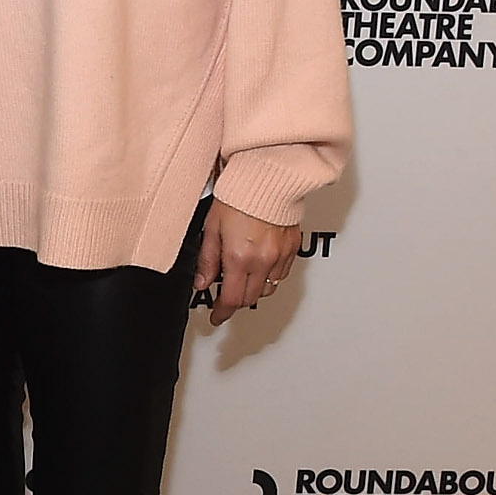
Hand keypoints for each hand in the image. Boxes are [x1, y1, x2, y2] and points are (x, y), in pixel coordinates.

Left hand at [197, 200, 301, 322]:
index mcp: (240, 257)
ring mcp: (281, 255)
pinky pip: (282, 273)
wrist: (267, 177)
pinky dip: (269, 275)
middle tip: (224, 296)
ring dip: (253, 289)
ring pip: (268, 288)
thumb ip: (207, 260)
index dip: (222, 312)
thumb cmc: (238, 195)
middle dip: (236, 301)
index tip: (216, 317)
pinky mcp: (293, 247)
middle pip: (251, 298)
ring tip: (241, 277)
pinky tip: (259, 265)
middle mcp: (263, 260)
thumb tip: (202, 282)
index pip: (232, 299)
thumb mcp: (212, 228)